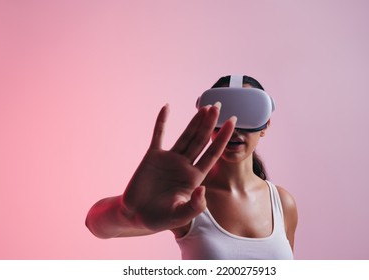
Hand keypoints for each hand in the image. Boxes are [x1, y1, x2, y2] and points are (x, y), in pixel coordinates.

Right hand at [122, 103, 235, 231]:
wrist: (135, 215)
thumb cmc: (159, 218)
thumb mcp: (179, 217)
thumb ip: (193, 206)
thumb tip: (202, 189)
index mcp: (194, 178)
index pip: (212, 154)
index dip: (223, 139)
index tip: (233, 123)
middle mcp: (184, 165)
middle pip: (201, 140)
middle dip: (210, 124)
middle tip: (219, 106)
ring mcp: (169, 159)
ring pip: (185, 136)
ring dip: (195, 121)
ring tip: (205, 107)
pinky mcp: (152, 156)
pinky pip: (158, 135)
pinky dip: (161, 121)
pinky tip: (166, 107)